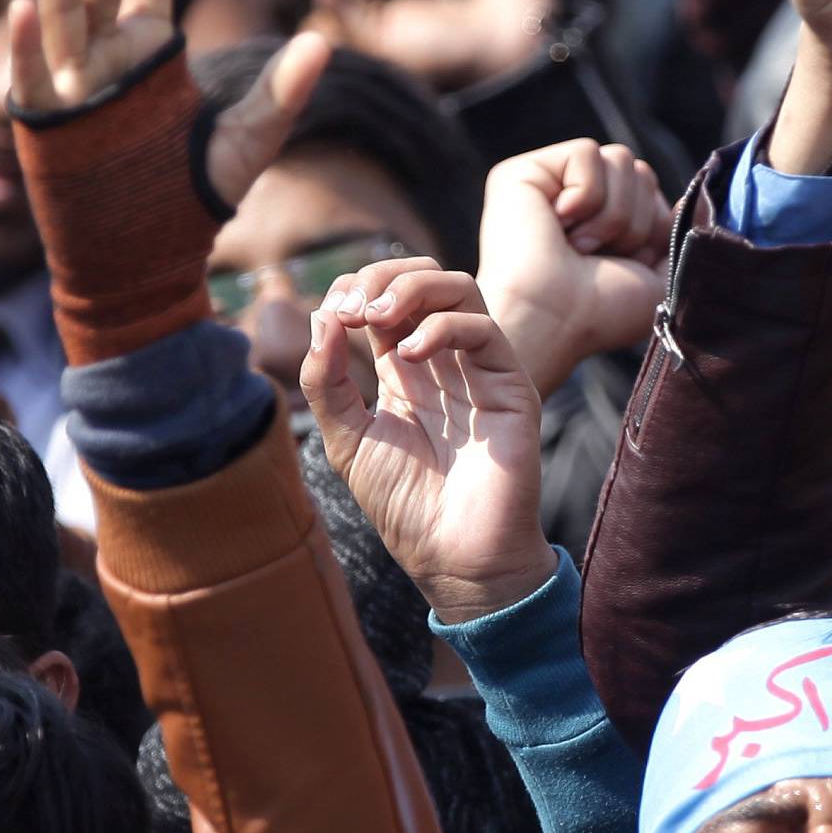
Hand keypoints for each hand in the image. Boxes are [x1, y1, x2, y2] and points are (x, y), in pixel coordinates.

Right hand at [9, 0, 328, 205]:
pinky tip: (25, 8)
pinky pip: (36, 80)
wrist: (148, 261)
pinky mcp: (51, 128)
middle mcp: (107, 57)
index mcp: (151, 50)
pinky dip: (30, 47)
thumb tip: (323, 41)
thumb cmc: (190, 200)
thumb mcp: (249, 143)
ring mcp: (75, 88)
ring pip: (63, 7)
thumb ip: (283, 94)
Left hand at [303, 260, 556, 623]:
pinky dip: (442, 328)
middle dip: (382, 277)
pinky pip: (484, 329)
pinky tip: (407, 357)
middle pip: (423, 279)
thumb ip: (327, 382)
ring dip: (412, 287)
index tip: (332, 316)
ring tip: (377, 316)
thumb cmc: (404, 506)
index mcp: (404, 370)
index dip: (355, 290)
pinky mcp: (510, 385)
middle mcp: (443, 361)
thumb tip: (322, 317)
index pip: (384, 298)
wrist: (453, 555)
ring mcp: (479, 369)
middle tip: (353, 308)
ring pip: (459, 288)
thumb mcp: (347, 439)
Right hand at [478, 139, 671, 397]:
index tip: (626, 265)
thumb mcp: (658, 278)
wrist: (554, 321)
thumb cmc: (601, 312)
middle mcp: (575, 199)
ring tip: (579, 247)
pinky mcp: (526, 172)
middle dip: (634, 220)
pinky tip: (559, 225)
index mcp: (603, 221)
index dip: (652, 228)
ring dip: (612, 214)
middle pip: (640, 170)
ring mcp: (550, 184)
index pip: (651, 191)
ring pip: (620, 158)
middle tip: (598, 257)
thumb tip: (682, 201)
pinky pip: (587, 152)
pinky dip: (586, 196)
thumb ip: (674, 236)